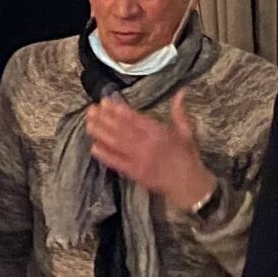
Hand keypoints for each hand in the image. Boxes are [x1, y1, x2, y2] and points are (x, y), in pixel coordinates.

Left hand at [85, 90, 214, 210]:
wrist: (188, 184)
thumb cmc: (187, 157)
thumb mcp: (186, 131)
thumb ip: (179, 111)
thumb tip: (181, 92)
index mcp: (158, 132)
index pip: (134, 118)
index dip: (118, 109)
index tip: (106, 102)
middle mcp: (147, 144)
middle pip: (121, 129)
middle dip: (104, 118)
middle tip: (91, 109)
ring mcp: (139, 159)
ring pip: (116, 144)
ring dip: (101, 133)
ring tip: (89, 123)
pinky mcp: (135, 173)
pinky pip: (117, 163)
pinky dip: (105, 155)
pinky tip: (94, 147)